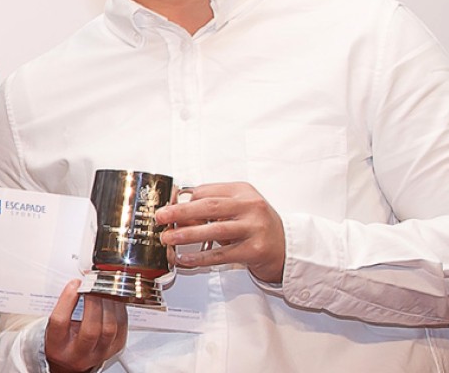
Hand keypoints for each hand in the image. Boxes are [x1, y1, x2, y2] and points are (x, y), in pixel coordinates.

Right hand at [45, 279, 127, 372]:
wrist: (71, 361)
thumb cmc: (62, 339)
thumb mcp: (53, 325)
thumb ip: (63, 306)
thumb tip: (79, 283)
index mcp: (56, 345)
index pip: (60, 322)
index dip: (68, 300)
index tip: (75, 284)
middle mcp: (78, 354)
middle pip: (90, 330)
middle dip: (93, 302)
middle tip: (93, 285)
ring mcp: (98, 354)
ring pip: (109, 329)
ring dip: (108, 304)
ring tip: (104, 290)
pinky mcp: (113, 349)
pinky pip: (121, 328)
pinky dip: (119, 310)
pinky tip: (113, 300)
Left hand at [155, 182, 285, 283]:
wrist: (286, 247)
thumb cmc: (257, 225)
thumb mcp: (239, 207)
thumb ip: (214, 207)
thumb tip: (180, 212)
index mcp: (243, 191)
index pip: (208, 191)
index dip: (185, 200)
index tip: (167, 206)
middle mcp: (251, 207)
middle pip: (210, 207)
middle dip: (181, 212)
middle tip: (161, 217)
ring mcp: (255, 228)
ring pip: (215, 230)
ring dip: (188, 234)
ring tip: (168, 238)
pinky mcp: (255, 250)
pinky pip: (222, 254)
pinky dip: (201, 257)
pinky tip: (186, 258)